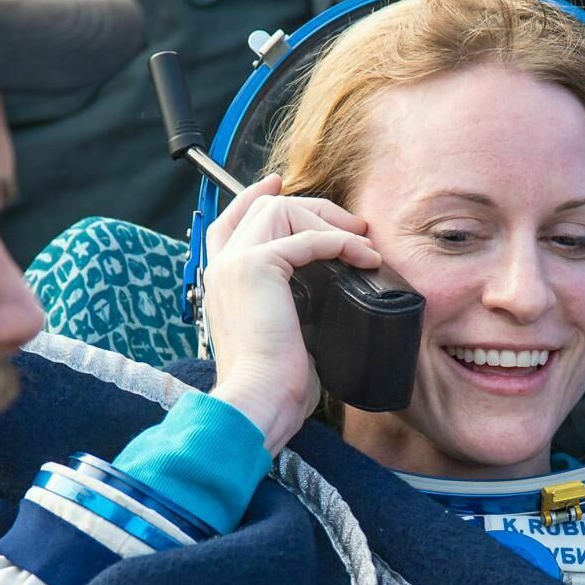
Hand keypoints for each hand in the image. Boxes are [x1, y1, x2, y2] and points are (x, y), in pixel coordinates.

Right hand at [202, 174, 379, 453]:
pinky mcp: (257, 267)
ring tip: (362, 244)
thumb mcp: (282, 336)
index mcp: (221, 280)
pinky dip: (341, 243)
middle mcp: (222, 265)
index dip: (255, 197)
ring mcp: (236, 262)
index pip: (231, 221)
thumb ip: (290, 306)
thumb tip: (328, 297)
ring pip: (283, 211)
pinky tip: (364, 259)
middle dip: (312, 208)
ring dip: (329, 222)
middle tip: (353, 225)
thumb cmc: (271, 384)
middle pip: (264, 208)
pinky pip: (308, 238)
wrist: (257, 401)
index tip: (279, 184)